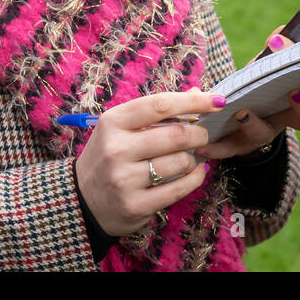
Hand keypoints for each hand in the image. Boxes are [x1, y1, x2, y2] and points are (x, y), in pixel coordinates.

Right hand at [74, 89, 224, 237]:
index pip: (161, 104)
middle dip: (199, 133)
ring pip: (180, 162)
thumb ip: (158, 111)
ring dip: (193, 158)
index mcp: (113, 122)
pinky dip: (195, 178)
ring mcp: (124, 180)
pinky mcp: (135, 205)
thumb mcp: (123, 127)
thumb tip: (198, 93)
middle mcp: (116, 149)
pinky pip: (179, 189)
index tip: (217, 101)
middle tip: (203, 135)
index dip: (194, 101)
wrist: (82, 199)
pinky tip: (195, 172)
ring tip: (188, 157)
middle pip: (176, 135)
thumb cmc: (110, 155)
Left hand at [196, 27, 299, 159]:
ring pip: (250, 139)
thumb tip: (280, 32)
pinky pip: (223, 148)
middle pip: (271, 133)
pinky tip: (201, 138)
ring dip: (245, 125)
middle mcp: (273, 129)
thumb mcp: (266, 70)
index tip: (296, 89)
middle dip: (261, 121)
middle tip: (247, 108)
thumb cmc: (259, 86)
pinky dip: (212, 144)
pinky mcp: (231, 145)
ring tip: (235, 112)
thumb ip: (274, 54)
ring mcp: (252, 140)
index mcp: (289, 114)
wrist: (240, 114)